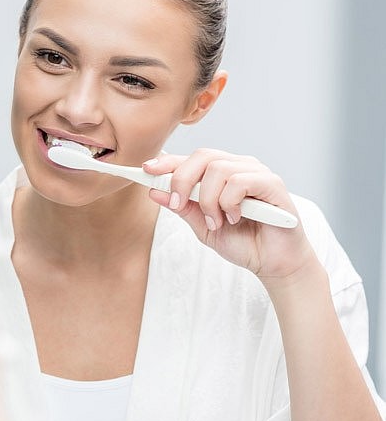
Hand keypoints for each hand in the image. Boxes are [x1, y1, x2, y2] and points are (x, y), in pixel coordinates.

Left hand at [143, 149, 317, 285]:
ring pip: (219, 169)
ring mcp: (257, 173)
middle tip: (178, 204)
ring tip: (216, 221)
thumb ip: (182, 208)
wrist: (274, 264)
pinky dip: (229, 202)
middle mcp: (239, 167)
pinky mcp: (273, 184)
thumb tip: (154, 191)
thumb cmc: (242, 242)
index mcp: (221, 174)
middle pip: (202, 156)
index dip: (168, 162)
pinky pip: (240, 181)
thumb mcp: (203, 226)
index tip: (146, 170)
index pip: (191, 159)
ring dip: (208, 199)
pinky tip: (234, 218)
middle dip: (182, 180)